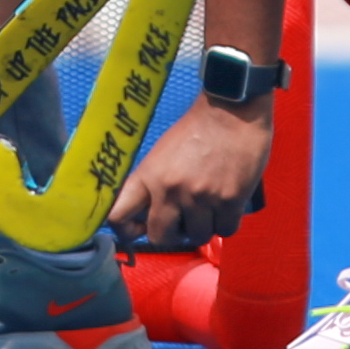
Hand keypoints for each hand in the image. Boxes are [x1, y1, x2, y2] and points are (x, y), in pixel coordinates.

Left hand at [112, 99, 271, 251]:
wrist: (231, 111)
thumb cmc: (197, 129)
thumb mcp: (162, 154)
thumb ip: (152, 185)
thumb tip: (149, 215)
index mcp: (148, 175)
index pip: (118, 215)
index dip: (126, 230)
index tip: (140, 229)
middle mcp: (170, 190)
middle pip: (159, 237)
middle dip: (171, 233)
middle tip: (183, 218)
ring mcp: (200, 197)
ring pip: (196, 237)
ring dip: (203, 227)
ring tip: (209, 205)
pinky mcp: (229, 201)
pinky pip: (225, 231)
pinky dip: (226, 222)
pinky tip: (227, 204)